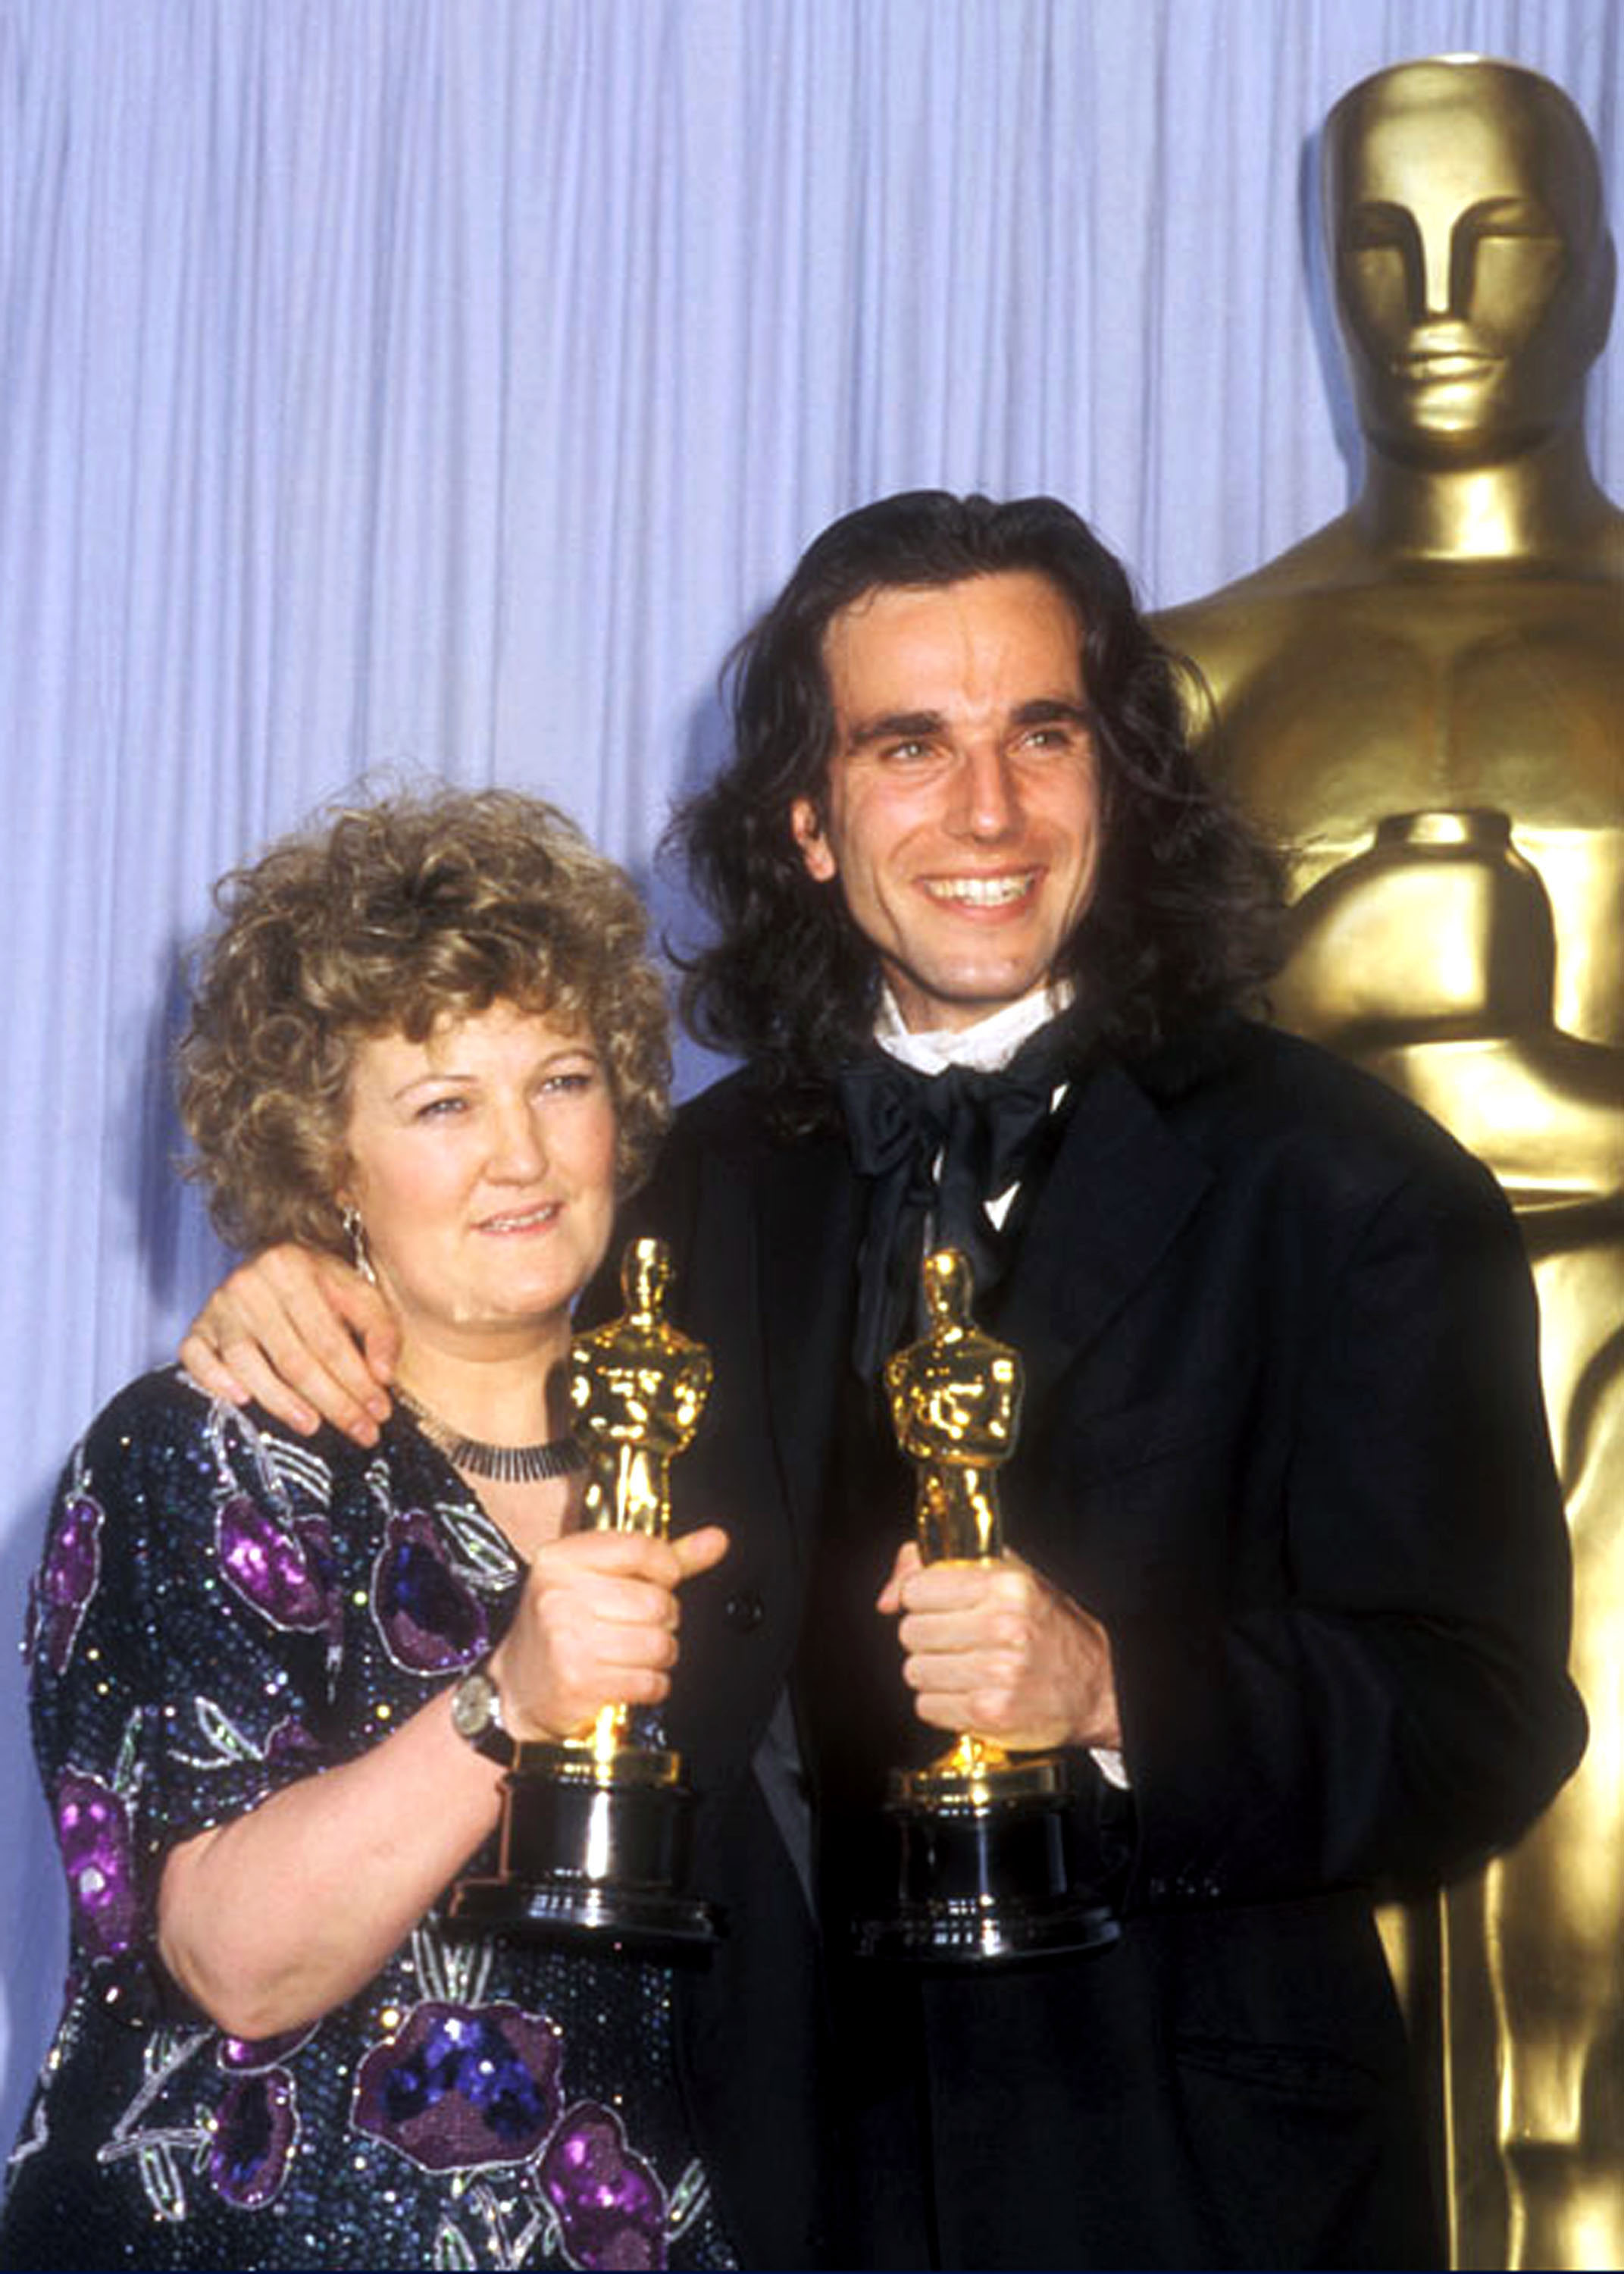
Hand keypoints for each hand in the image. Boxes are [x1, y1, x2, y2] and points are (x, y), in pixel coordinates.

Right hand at [179, 1246, 399, 1444]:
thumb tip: (383, 1376)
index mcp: (293, 1267)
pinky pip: (195, 1358)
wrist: (278, 1264)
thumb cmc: (323, 1285)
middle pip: (293, 1358)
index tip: (379, 1413)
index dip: (357, 1381)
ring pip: (246, 1363)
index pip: (328, 1339)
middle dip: (332, 1402)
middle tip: (360, 1431)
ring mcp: (219, 1306)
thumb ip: (381, 1331)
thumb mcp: (360, 1293)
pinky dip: (216, 1381)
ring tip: (313, 1426)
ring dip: (281, 1402)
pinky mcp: (197, 1327)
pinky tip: (243, 1400)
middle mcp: (250, 1283)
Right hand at [489, 1525, 728, 1740]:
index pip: (640, 1548)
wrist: (516, 1688)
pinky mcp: (579, 1682)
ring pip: (659, 1643)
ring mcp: (567, 1640)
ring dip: (658, 1655)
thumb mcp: (598, 1580)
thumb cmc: (562, 1628)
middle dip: (662, 1619)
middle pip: (657, 1601)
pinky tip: (628, 1679)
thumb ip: (660, 1559)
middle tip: (638, 1626)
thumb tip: (716, 1540)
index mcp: (561, 1559)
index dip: (666, 1568)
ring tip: (632, 1654)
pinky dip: (651, 1685)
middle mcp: (559, 1595)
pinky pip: (650, 1681)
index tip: (663, 1580)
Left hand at [877, 1541, 1120, 1752]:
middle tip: (956, 1642)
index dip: (921, 1600)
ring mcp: (997, 1672)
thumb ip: (939, 1568)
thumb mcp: (1005, 1576)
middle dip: (927, 1639)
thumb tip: (887, 1598)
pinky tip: (969, 1693)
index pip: (918, 1588)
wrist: (1095, 1687)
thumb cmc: (1046, 1628)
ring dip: (933, 1673)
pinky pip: (927, 1706)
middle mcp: (1003, 1626)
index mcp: (1005, 1585)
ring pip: (915, 1670)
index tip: (937, 1607)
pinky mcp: (990, 1713)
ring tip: (965, 1669)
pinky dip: (941, 1704)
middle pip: (911, 1631)